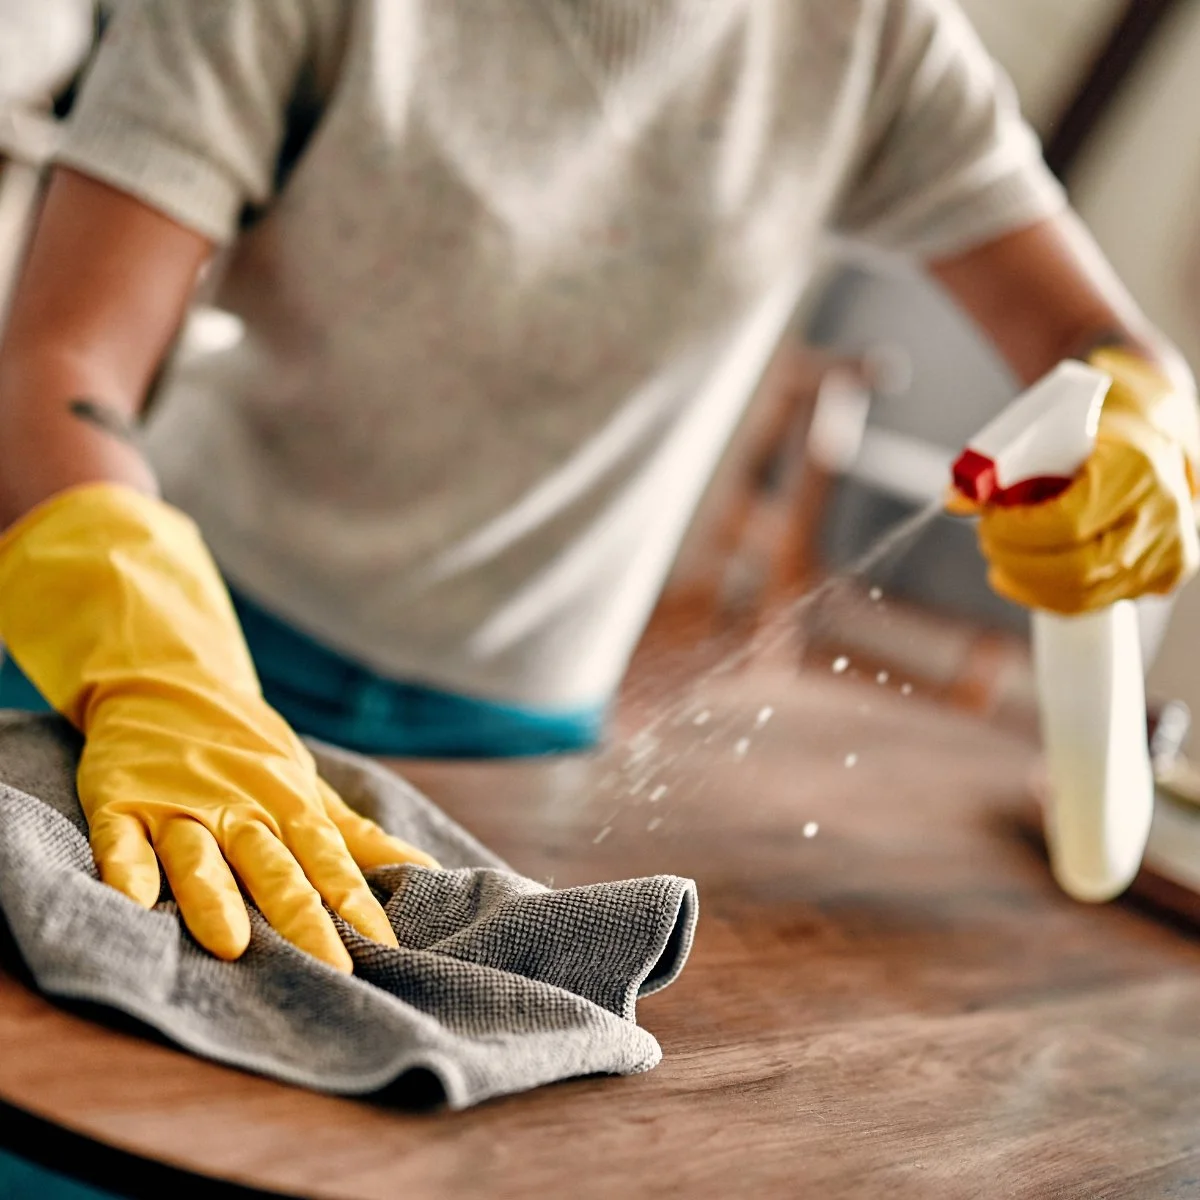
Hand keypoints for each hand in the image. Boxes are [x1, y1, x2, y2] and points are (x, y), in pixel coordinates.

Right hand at [0, 485, 437, 970]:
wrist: (170, 684)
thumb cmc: (250, 753)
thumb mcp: (308, 788)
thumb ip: (358, 837)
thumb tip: (428, 870)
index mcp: (288, 808)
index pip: (330, 862)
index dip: (357, 905)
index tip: (385, 950)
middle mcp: (239, 810)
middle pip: (273, 869)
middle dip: (302, 918)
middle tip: (329, 968)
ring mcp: (179, 806)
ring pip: (199, 856)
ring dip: (215, 897)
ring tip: (232, 944)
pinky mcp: (123, 802)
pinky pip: (122, 839)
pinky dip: (126, 867)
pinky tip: (132, 902)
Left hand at [967, 348, 1199, 613]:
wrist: (1159, 436)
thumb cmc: (1101, 427)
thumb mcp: (1051, 427)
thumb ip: (1002, 463)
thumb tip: (953, 499)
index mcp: (1137, 468)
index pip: (1067, 523)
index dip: (1016, 531)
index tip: (988, 519)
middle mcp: (1162, 516)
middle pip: (1075, 569)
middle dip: (1016, 560)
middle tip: (988, 540)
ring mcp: (1168, 552)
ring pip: (1083, 595)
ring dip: (1027, 581)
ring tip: (1001, 556)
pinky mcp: (1162, 576)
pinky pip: (1095, 603)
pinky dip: (1049, 594)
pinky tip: (1024, 576)